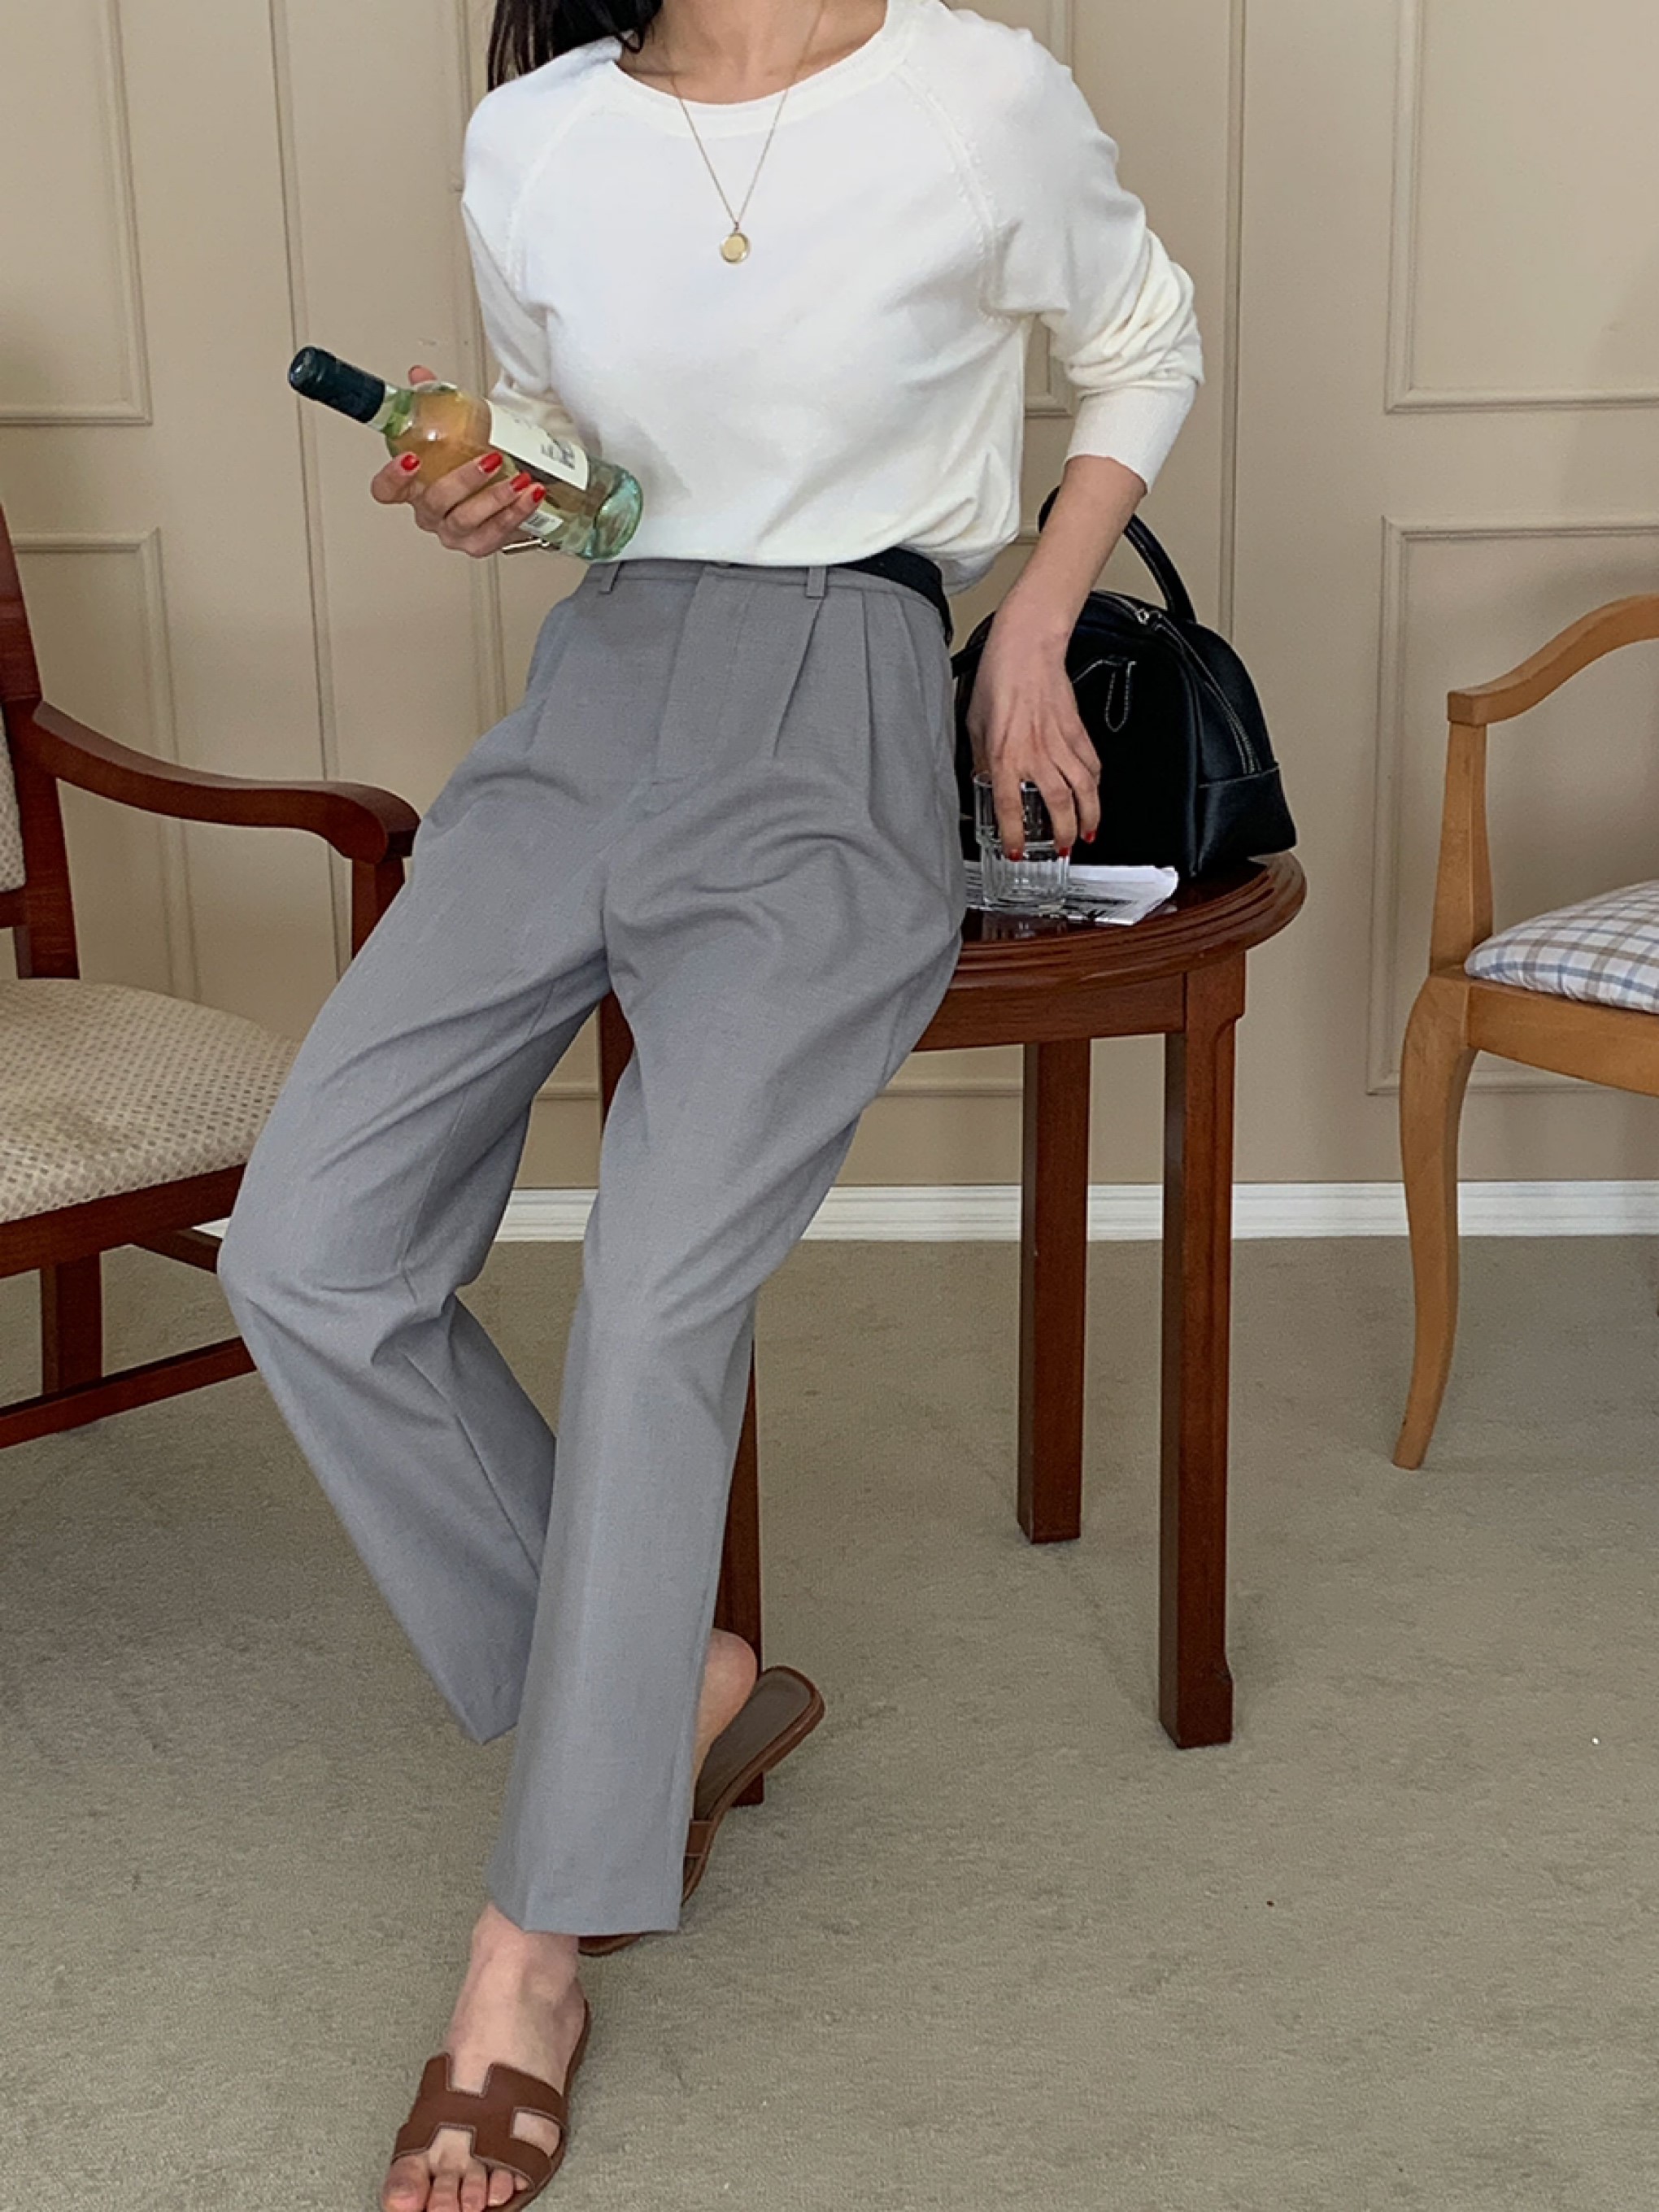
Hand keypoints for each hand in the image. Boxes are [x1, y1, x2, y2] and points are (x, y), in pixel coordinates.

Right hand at [368, 365, 545, 556]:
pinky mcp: (481, 544)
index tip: (409, 459)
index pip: (386, 490)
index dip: (392, 478)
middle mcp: (430, 513)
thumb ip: (433, 402)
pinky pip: (496, 533)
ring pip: (466, 521)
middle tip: (490, 459)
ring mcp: (454, 532)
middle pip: (434, 503)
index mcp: (412, 488)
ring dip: (495, 498)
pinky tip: (529, 495)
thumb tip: (420, 375)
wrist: (508, 486)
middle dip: (463, 481)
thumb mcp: (454, 427)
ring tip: (518, 478)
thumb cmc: (473, 459)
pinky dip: (516, 513)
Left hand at [966, 606, 1099, 858]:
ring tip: (1087, 832)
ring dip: (1089, 815)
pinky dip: (1096, 784)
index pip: (1010, 807)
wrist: (1027, 647)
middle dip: (1064, 833)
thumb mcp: (975, 723)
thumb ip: (982, 757)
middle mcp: (1037, 753)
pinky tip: (1094, 793)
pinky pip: (1092, 764)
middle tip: (1063, 849)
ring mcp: (1061, 742)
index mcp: (1006, 754)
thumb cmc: (999, 677)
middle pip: (1059, 804)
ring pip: (1084, 788)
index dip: (1014, 835)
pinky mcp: (1077, 730)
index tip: (1016, 851)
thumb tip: (984, 778)